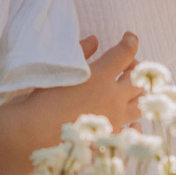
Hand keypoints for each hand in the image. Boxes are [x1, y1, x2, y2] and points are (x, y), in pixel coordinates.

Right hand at [27, 31, 145, 130]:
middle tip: (127, 65)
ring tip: (130, 91)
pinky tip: (134, 123)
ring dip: (139, 94)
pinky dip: (135, 124)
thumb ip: (80, 51)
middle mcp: (113, 98)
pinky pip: (132, 130)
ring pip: (140, 104)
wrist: (35, 134)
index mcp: (101, 76)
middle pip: (139, 78)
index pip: (125, 52)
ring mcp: (115, 119)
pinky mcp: (109, 137)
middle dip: (136, 67)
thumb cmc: (43, 98)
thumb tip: (95, 40)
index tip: (129, 37)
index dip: (130, 41)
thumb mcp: (60, 68)